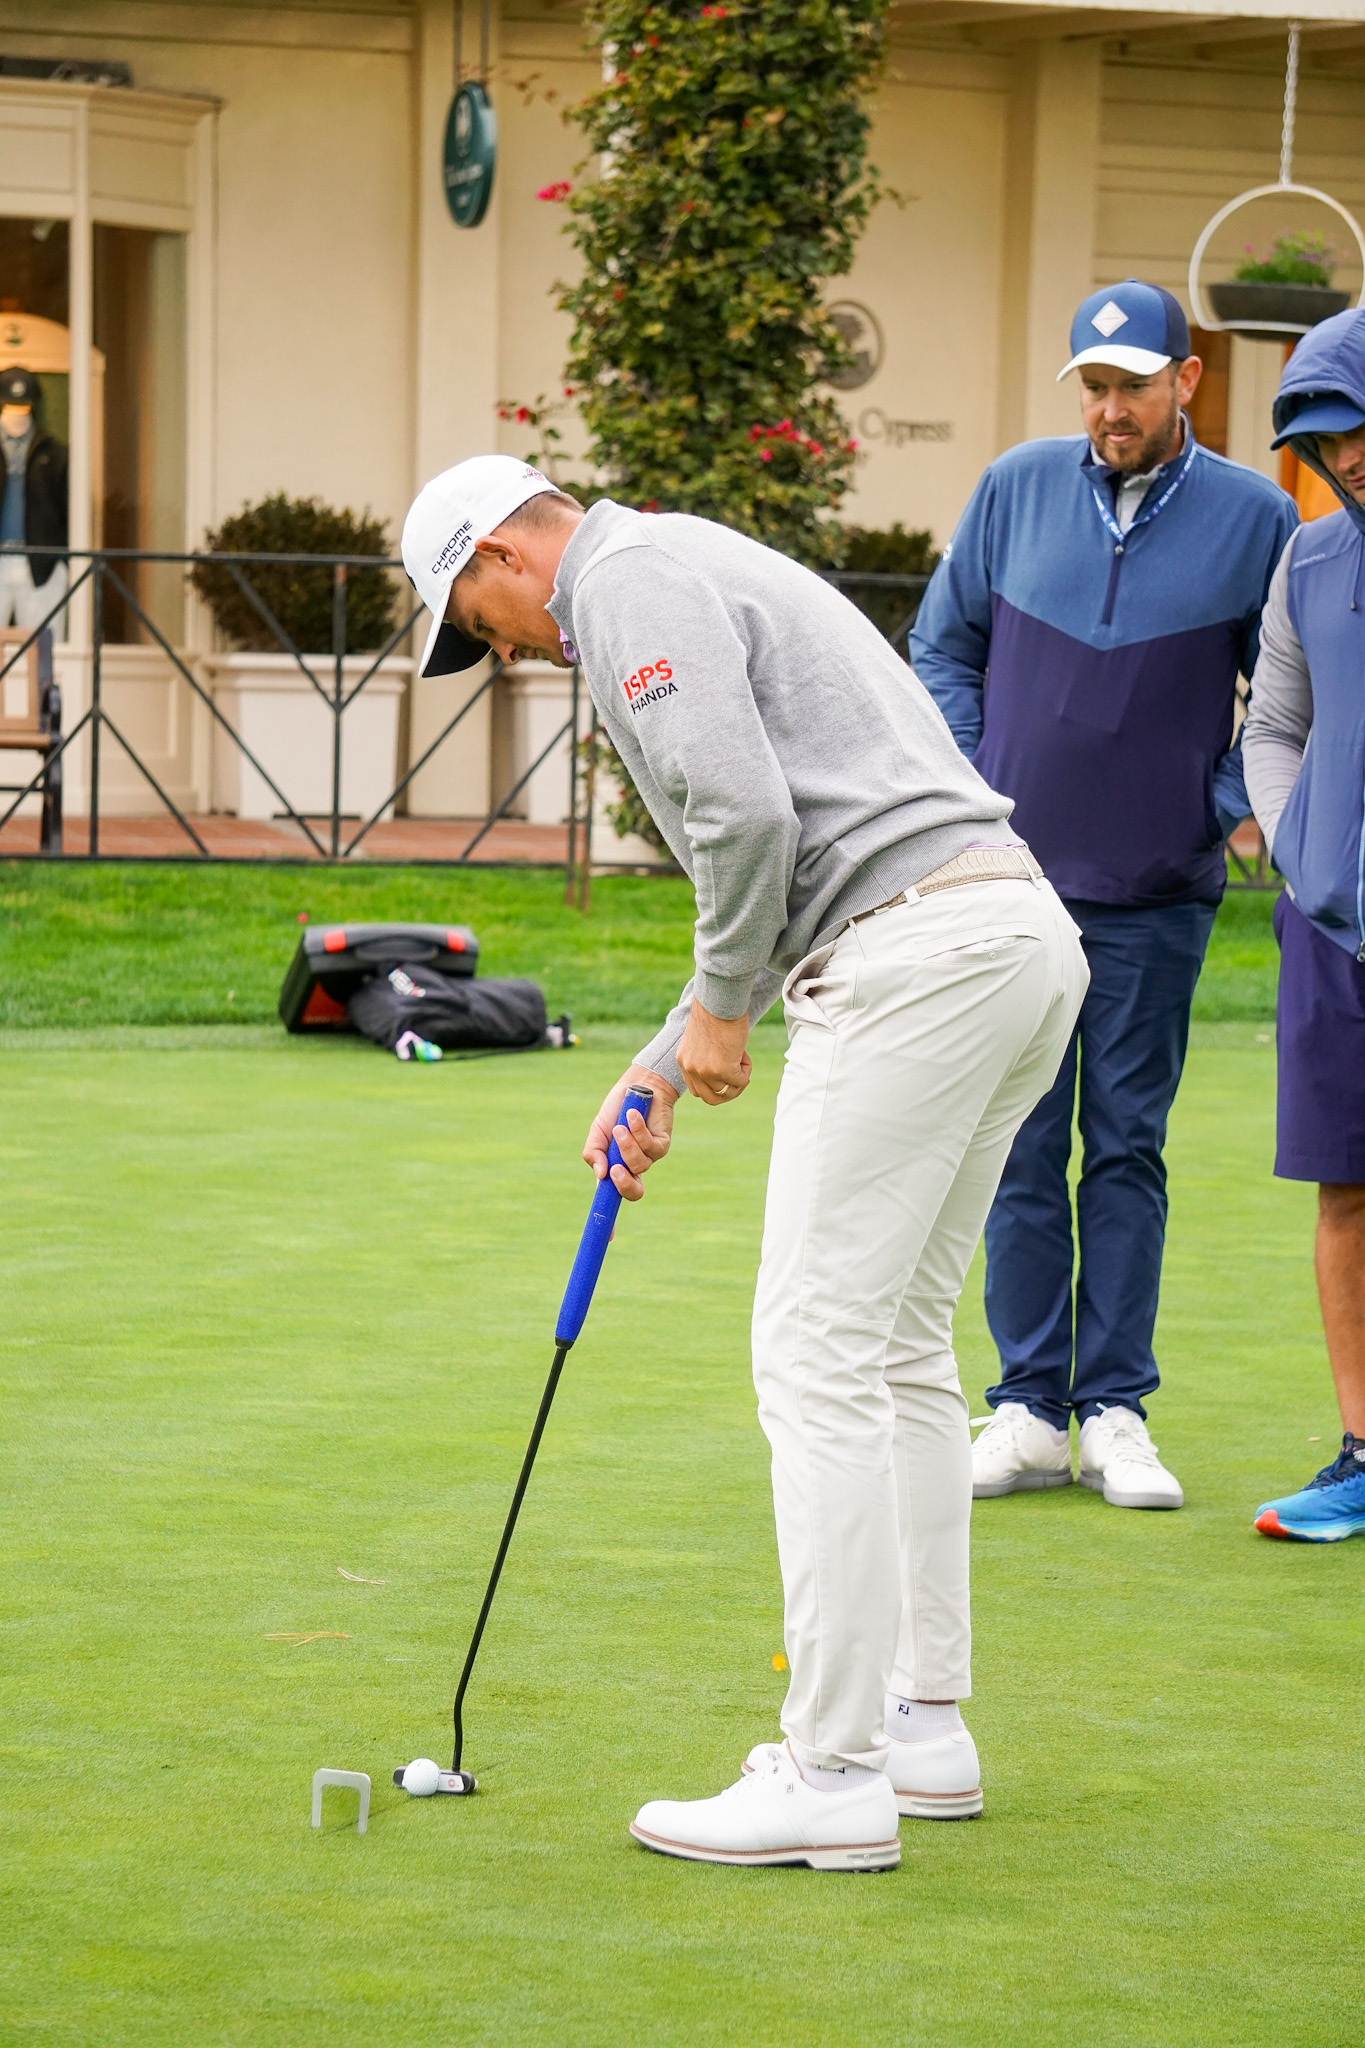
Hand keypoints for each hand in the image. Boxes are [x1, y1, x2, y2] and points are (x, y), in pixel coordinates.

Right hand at [582, 1065, 676, 1202]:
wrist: (637, 1086)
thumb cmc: (617, 1109)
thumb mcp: (598, 1131)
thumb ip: (594, 1153)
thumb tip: (601, 1175)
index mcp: (615, 1166)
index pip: (615, 1195)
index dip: (611, 1213)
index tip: (607, 1227)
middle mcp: (633, 1165)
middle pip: (634, 1192)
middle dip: (624, 1183)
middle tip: (614, 1169)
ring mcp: (649, 1156)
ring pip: (639, 1165)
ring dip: (627, 1146)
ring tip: (620, 1126)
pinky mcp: (662, 1143)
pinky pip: (650, 1146)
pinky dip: (638, 1131)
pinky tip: (633, 1115)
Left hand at [676, 999, 751, 1105]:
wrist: (719, 1001)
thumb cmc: (715, 1013)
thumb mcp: (703, 1041)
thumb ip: (706, 1058)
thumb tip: (724, 1073)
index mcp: (684, 1061)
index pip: (696, 1089)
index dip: (714, 1085)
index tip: (725, 1072)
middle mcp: (691, 1069)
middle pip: (710, 1098)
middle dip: (727, 1091)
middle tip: (739, 1076)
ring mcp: (705, 1071)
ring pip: (728, 1091)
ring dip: (739, 1077)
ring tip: (740, 1056)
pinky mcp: (723, 1070)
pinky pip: (741, 1082)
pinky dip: (746, 1071)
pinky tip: (743, 1052)